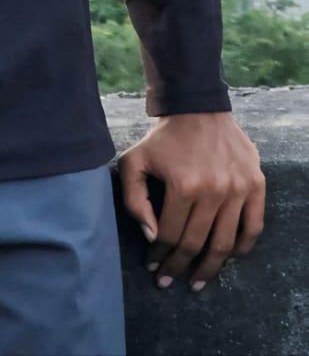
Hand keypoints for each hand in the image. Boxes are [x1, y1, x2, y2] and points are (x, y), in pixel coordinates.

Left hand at [118, 111, 264, 291]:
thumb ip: (134, 200)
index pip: (171, 235)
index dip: (160, 256)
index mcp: (183, 185)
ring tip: (198, 281)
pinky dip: (241, 248)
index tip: (153, 267)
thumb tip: (153, 237)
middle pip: (196, 244)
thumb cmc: (163, 138)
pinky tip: (228, 258)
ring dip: (211, 268)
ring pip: (225, 243)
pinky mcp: (255, 184)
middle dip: (180, 267)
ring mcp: (238, 188)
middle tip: (170, 280)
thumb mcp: (134, 161)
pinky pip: (253, 227)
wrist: (197, 108)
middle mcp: (214, 189)